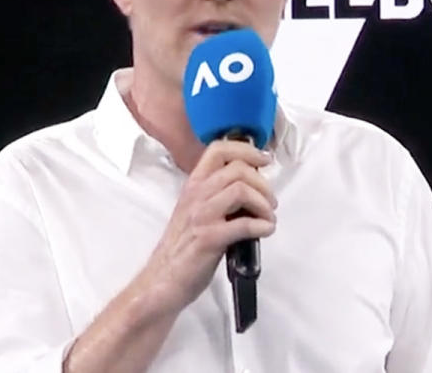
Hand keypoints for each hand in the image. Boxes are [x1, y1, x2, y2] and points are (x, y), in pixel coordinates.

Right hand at [140, 141, 276, 313]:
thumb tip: (254, 187)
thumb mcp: (197, 212)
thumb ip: (219, 195)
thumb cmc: (183, 248)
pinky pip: (243, 224)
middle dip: (263, 184)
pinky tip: (265, 231)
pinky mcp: (208, 239)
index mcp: (193, 186)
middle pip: (238, 169)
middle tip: (270, 202)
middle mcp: (196, 196)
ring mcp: (201, 217)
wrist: (161, 282)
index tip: (264, 159)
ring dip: (264, 204)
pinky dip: (262, 225)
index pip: (218, 150)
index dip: (246, 150)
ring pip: (241, 190)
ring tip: (268, 218)